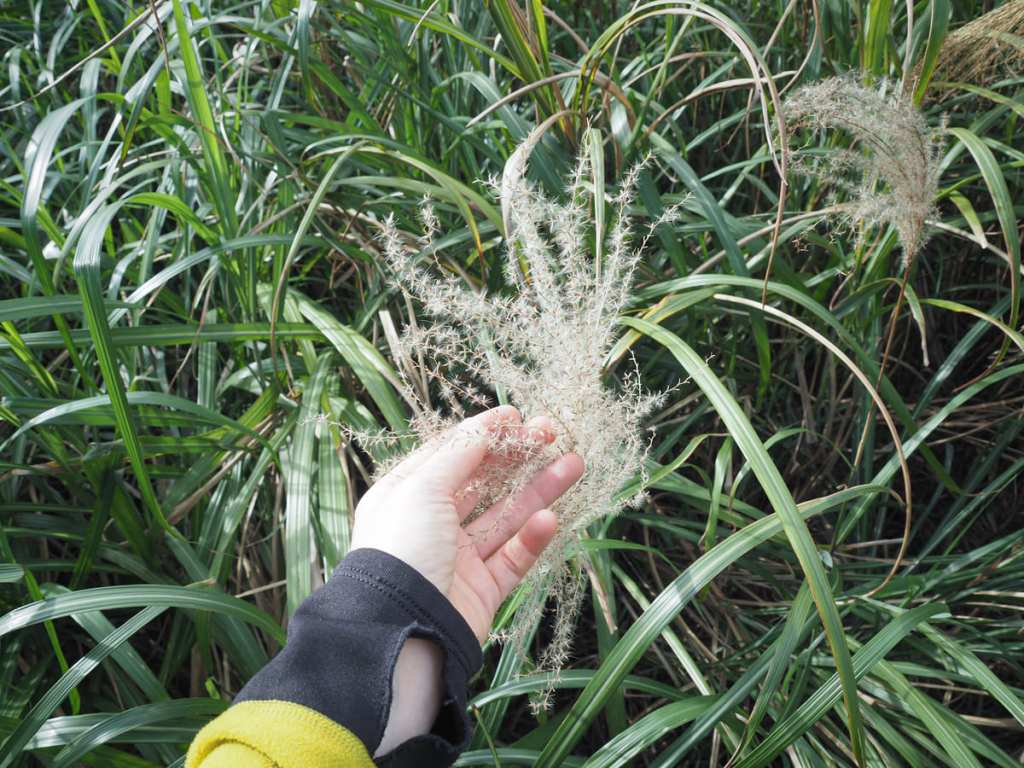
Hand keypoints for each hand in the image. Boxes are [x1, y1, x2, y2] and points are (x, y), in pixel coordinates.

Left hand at [350, 405, 584, 641]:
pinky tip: (550, 517)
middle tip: (553, 433)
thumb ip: (461, 453)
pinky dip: (533, 537)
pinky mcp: (482, 591)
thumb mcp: (423, 487)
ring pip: (507, 517)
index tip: (518, 417)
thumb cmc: (402, 549)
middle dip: (519, 457)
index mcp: (407, 497)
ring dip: (540, 490)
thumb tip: (491, 423)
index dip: (484, 434)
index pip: (451, 455)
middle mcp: (432, 525)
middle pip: (484, 482)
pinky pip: (514, 558)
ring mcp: (458, 559)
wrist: (402, 631)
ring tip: (574, 464)